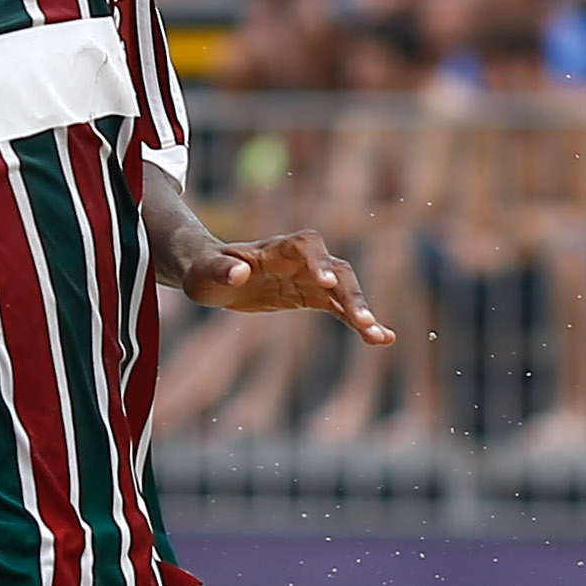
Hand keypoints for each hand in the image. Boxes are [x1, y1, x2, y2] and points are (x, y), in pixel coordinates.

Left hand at [182, 230, 394, 346]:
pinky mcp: (313, 297)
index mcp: (276, 248)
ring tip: (378, 336)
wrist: (213, 276)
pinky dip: (360, 323)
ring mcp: (310, 279)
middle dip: (351, 294)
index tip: (326, 282)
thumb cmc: (205, 271)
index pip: (306, 246)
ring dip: (362, 311)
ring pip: (345, 291)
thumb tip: (239, 273)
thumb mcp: (204, 273)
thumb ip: (220, 270)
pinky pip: (342, 309)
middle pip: (336, 270)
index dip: (319, 260)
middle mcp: (301, 261)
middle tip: (363, 320)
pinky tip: (381, 340)